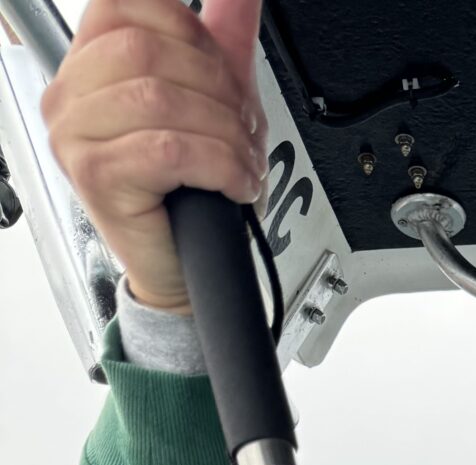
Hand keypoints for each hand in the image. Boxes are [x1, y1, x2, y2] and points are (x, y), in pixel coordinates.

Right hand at [42, 0, 265, 311]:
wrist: (186, 268)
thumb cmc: (193, 191)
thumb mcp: (214, 99)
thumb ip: (223, 35)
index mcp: (91, 61)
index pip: (130, 6)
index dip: (193, 36)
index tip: (224, 81)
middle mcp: (71, 93)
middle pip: (149, 52)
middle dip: (218, 92)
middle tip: (244, 132)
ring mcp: (75, 134)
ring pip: (160, 100)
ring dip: (224, 133)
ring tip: (242, 163)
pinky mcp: (95, 175)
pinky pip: (168, 150)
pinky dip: (218, 166)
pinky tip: (233, 184)